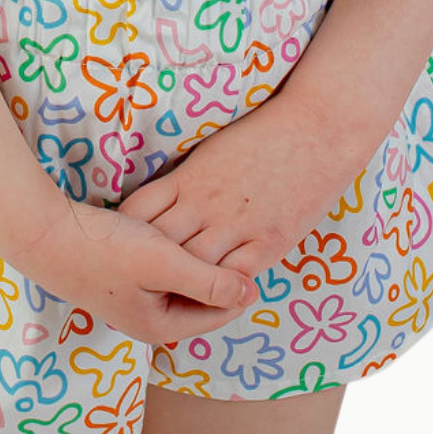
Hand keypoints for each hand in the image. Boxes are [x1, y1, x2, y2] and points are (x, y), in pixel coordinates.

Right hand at [12, 196, 258, 350]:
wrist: (44, 234)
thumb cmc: (105, 249)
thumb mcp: (163, 263)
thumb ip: (208, 281)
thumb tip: (250, 293)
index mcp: (161, 327)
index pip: (219, 312)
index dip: (239, 283)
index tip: (254, 250)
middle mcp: (147, 320)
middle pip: (199, 299)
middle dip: (217, 272)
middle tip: (237, 237)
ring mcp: (131, 300)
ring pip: (179, 283)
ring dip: (194, 261)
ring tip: (212, 229)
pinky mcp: (118, 278)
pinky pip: (159, 271)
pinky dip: (172, 253)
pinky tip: (177, 226)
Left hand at [114, 94, 357, 287]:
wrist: (316, 131)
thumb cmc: (265, 134)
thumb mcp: (213, 149)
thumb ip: (187, 178)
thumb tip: (163, 199)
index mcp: (190, 178)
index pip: (140, 209)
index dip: (125, 231)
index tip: (116, 244)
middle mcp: (206, 205)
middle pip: (161, 245)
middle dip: (144, 265)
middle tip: (130, 284)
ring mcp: (237, 226)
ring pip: (194, 268)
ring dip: (181, 285)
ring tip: (167, 303)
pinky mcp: (269, 242)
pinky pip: (236, 278)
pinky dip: (221, 293)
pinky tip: (212, 301)